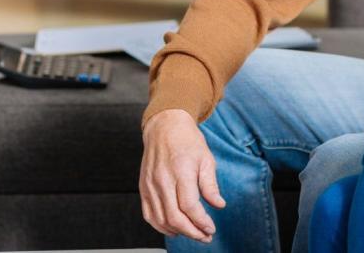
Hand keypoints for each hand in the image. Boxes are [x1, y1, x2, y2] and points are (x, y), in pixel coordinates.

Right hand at [140, 109, 225, 242]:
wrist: (164, 127)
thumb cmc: (188, 141)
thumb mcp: (206, 159)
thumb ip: (211, 185)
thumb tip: (219, 205)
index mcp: (181, 171)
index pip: (190, 206)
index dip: (201, 222)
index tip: (211, 228)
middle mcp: (163, 180)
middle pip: (175, 217)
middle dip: (192, 232)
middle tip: (205, 236)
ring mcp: (150, 185)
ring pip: (161, 219)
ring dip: (178, 232)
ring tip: (193, 234)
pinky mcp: (143, 188)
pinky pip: (149, 215)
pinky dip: (161, 226)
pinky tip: (174, 229)